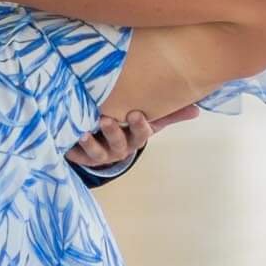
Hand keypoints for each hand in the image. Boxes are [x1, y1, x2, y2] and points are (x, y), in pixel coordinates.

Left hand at [65, 103, 197, 169]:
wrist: (104, 145)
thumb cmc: (128, 128)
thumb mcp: (149, 120)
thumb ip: (170, 114)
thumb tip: (197, 109)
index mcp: (135, 139)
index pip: (142, 134)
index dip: (139, 126)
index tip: (135, 114)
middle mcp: (119, 148)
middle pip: (119, 143)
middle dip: (114, 133)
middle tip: (107, 120)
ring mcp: (100, 154)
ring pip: (97, 151)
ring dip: (91, 143)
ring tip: (83, 133)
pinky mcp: (82, 156)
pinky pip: (77, 155)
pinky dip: (72, 149)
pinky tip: (68, 139)